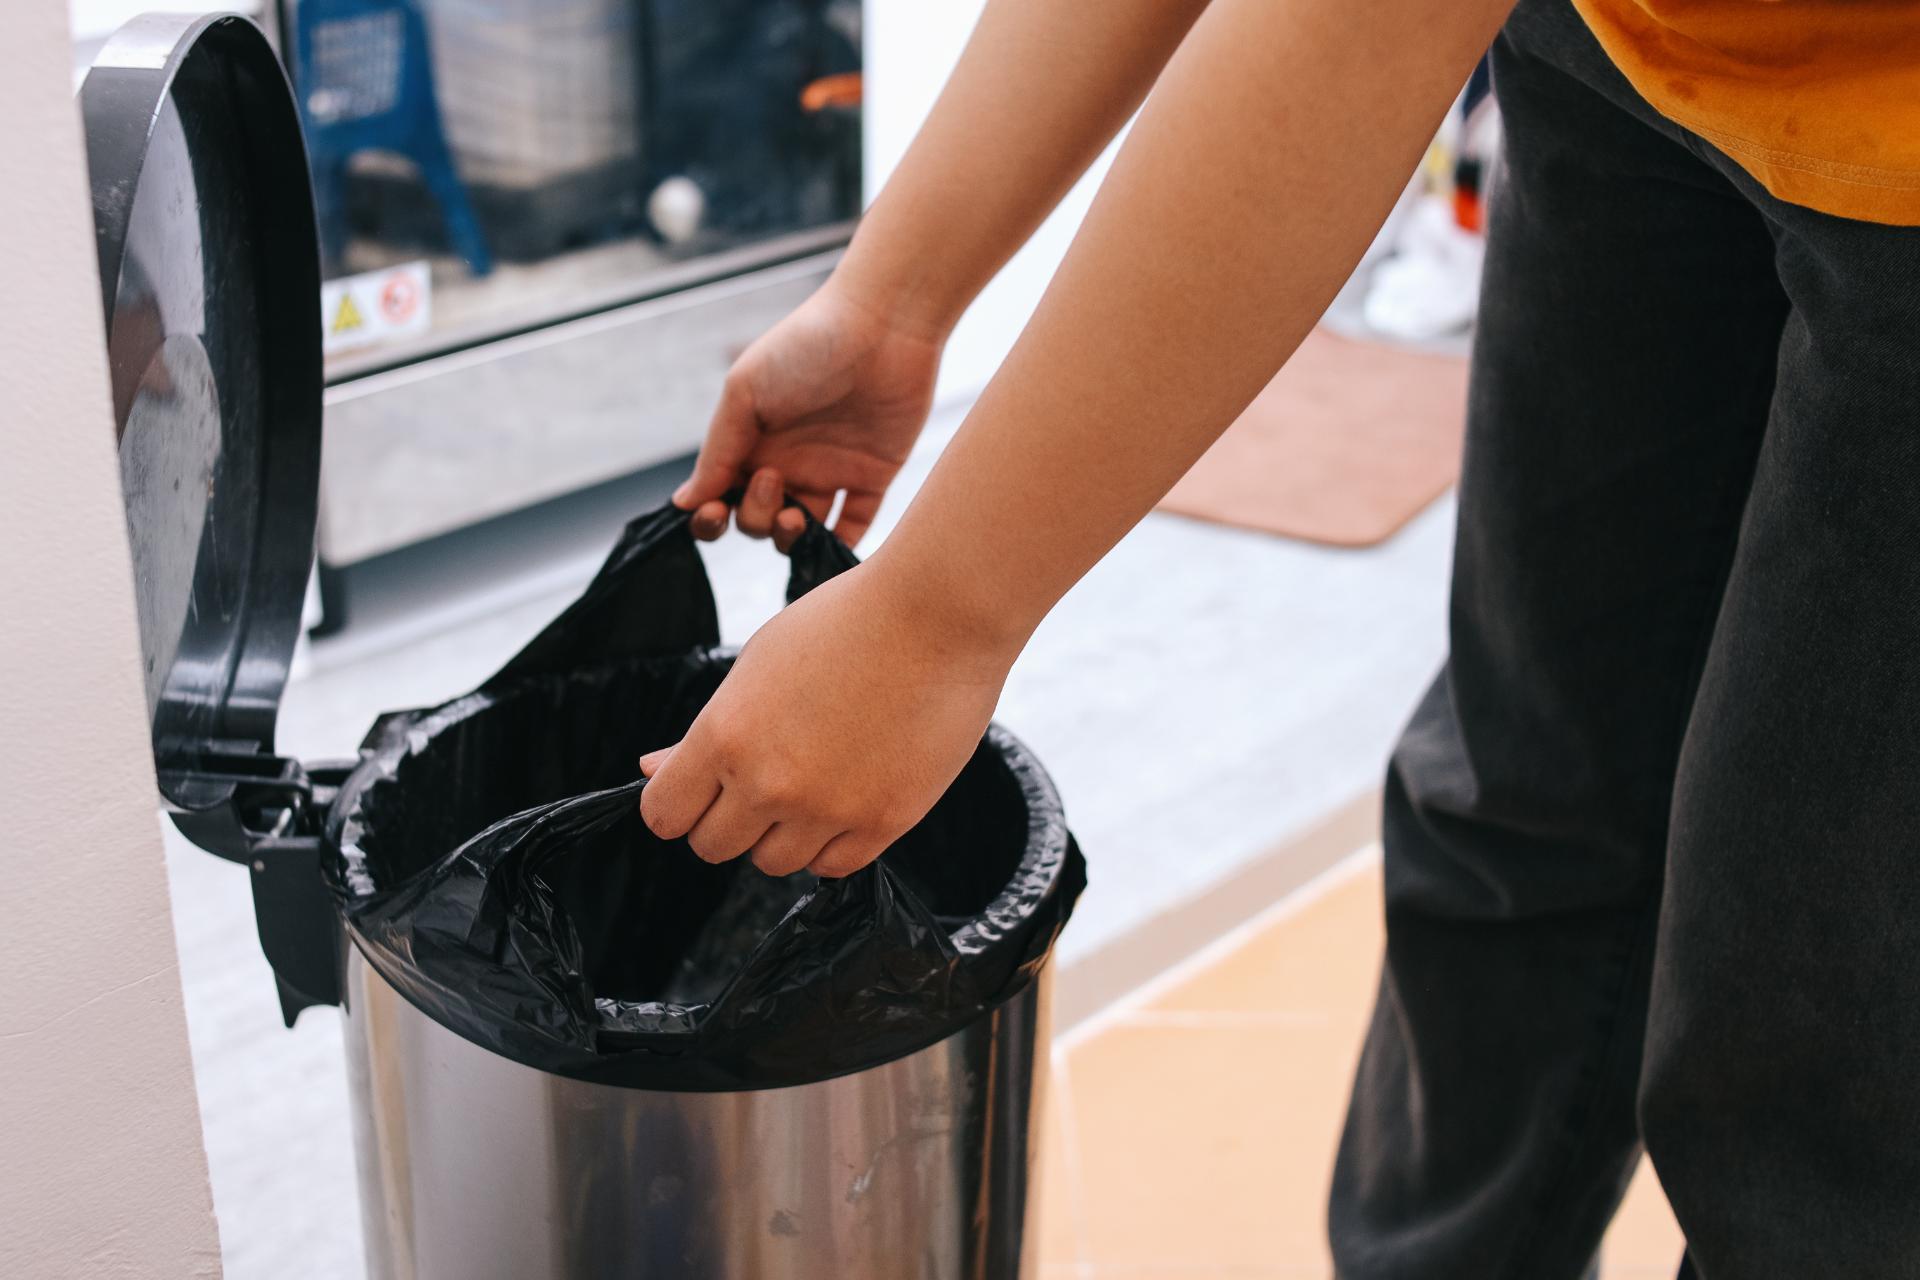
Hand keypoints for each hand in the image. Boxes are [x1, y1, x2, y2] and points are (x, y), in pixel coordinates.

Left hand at [638, 561, 1014, 877]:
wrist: (939, 615)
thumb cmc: (845, 623)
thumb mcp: (758, 664)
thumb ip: (706, 729)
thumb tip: (653, 768)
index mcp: (725, 734)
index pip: (664, 814)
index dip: (676, 803)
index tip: (699, 789)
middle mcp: (769, 782)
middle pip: (712, 847)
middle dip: (727, 819)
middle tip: (761, 780)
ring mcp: (828, 809)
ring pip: (772, 863)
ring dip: (780, 834)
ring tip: (811, 783)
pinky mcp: (883, 823)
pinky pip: (833, 867)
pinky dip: (830, 844)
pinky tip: (845, 799)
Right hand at [675, 278, 943, 551]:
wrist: (883, 323)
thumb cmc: (806, 344)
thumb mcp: (746, 391)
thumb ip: (718, 450)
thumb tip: (683, 504)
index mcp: (750, 441)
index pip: (720, 498)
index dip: (711, 518)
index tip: (715, 511)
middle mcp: (787, 461)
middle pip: (757, 521)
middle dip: (755, 516)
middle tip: (773, 479)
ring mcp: (830, 471)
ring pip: (801, 533)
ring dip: (790, 539)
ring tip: (798, 515)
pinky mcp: (873, 476)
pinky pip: (854, 527)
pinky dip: (840, 547)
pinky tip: (829, 545)